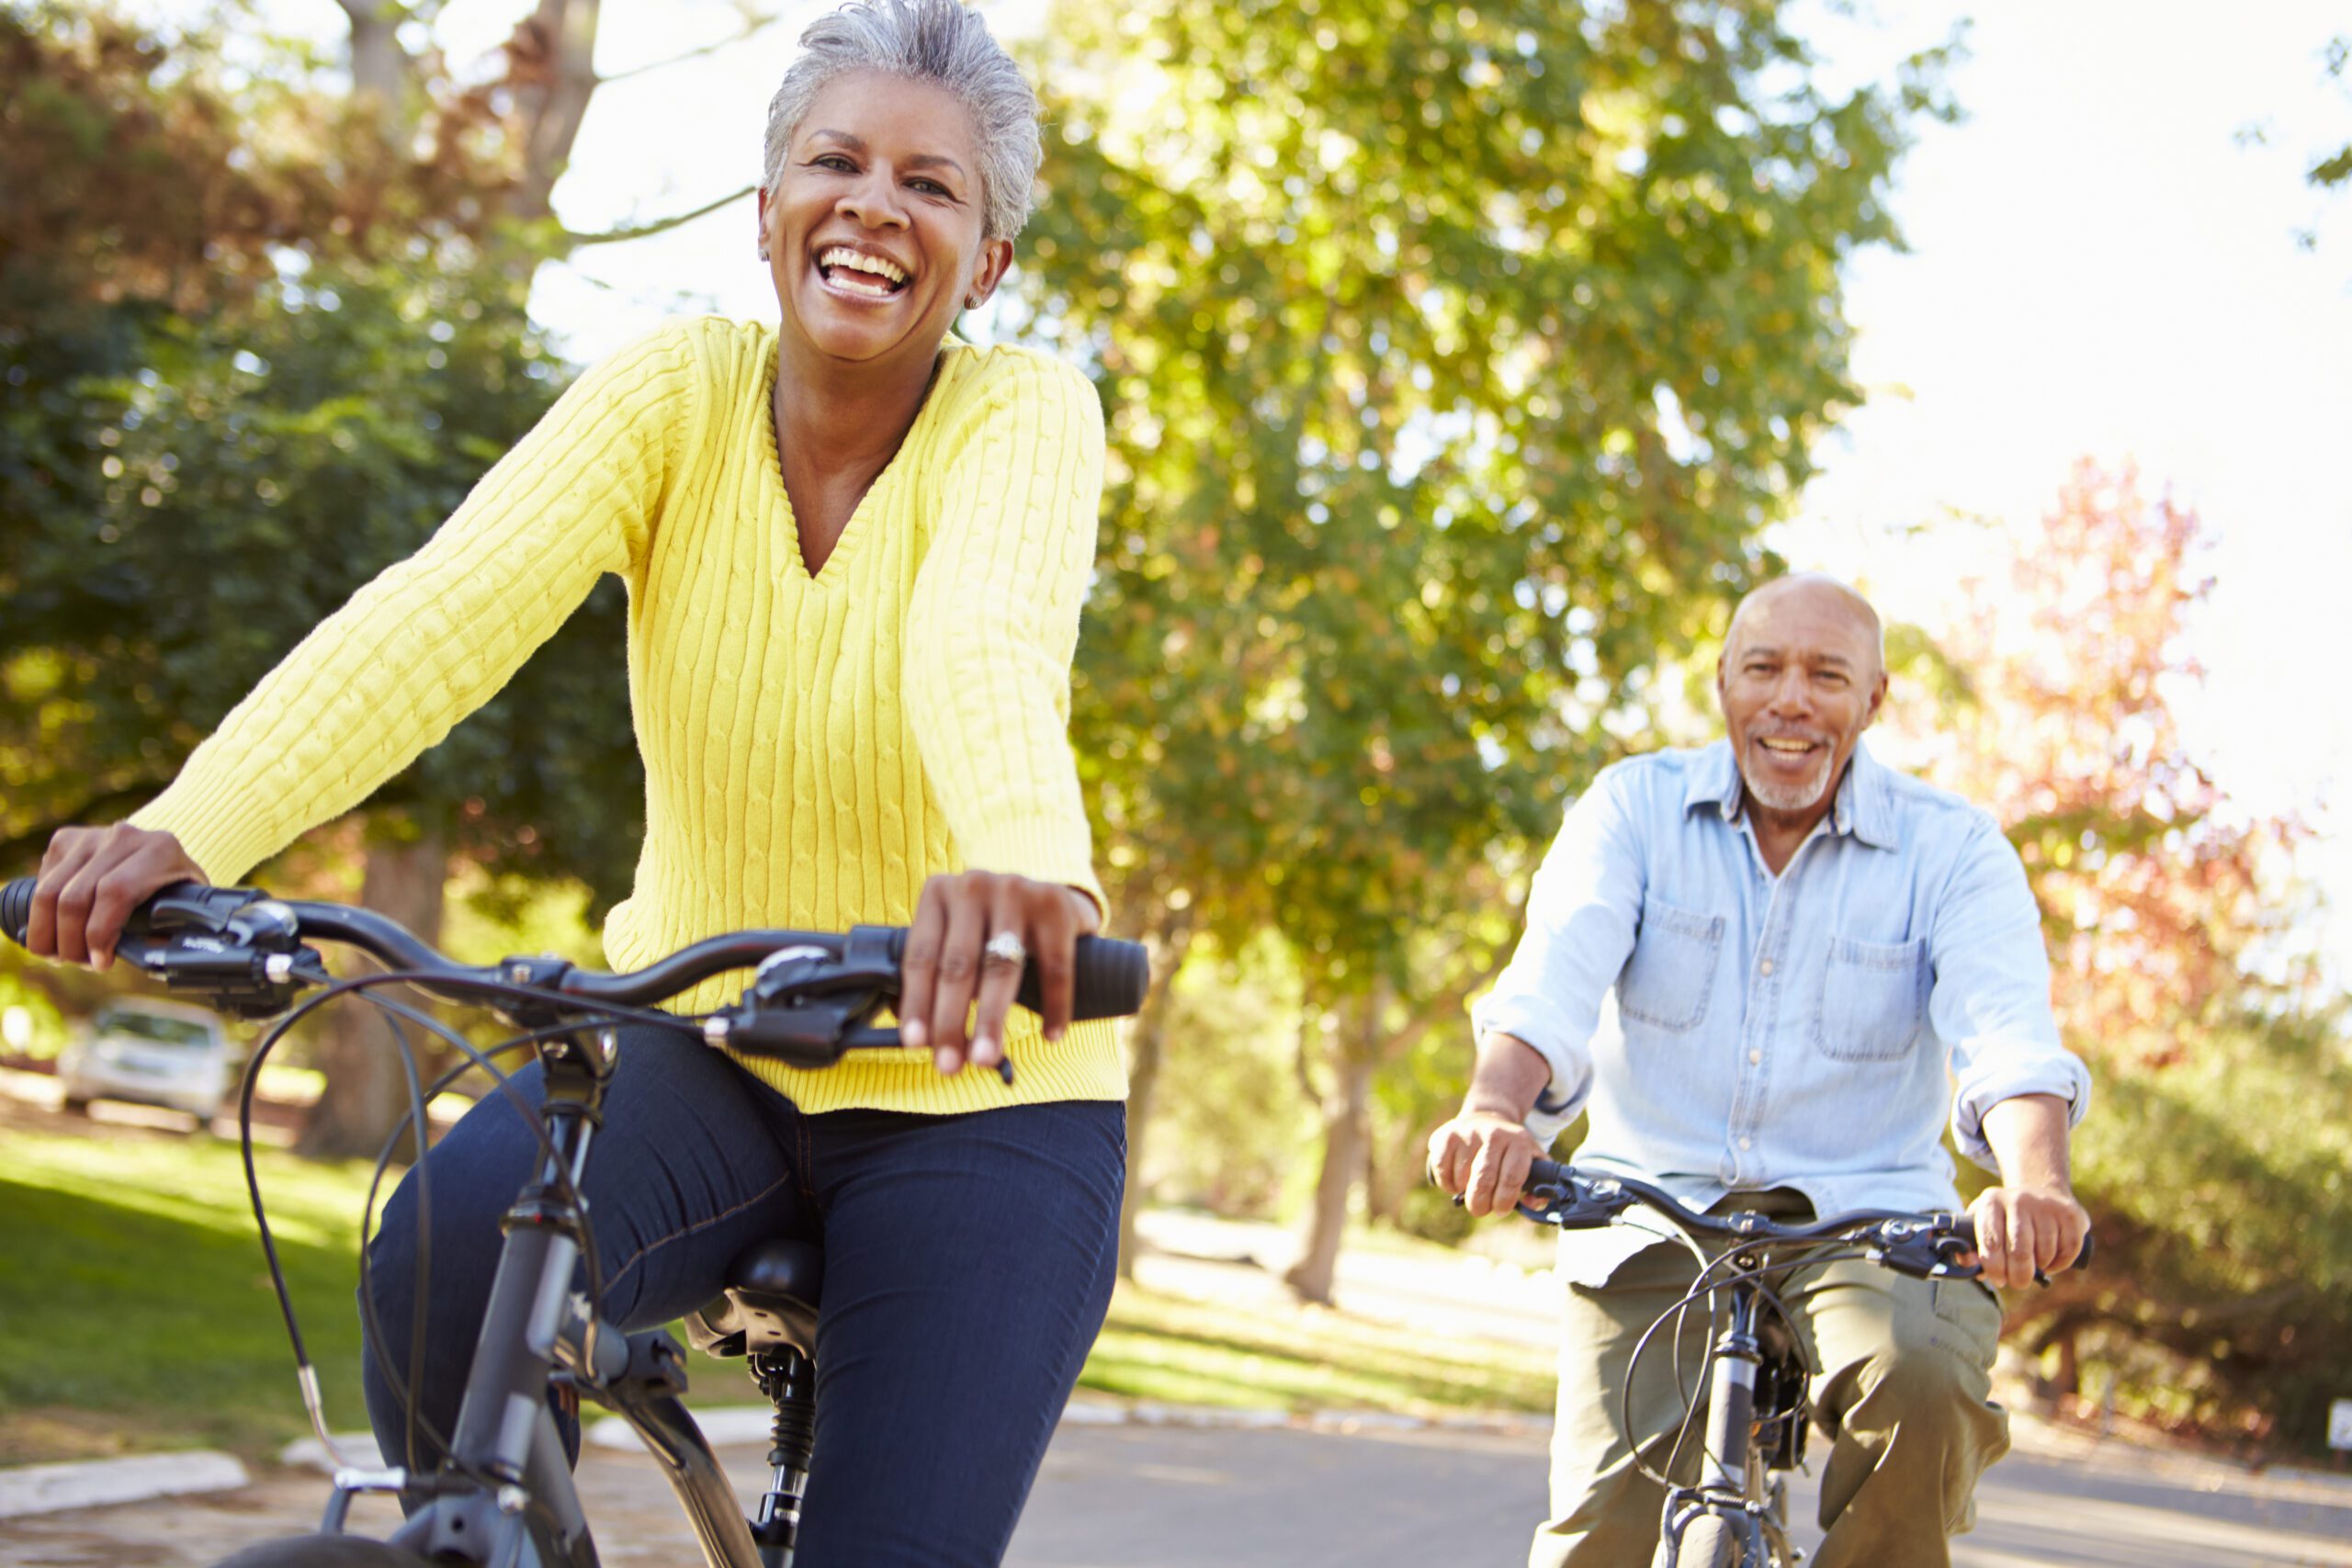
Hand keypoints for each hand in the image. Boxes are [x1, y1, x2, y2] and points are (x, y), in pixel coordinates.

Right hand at [27, 824, 207, 969]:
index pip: (115, 892)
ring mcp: (91, 836)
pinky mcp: (66, 839)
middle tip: (80, 963)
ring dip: (47, 934)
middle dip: (71, 942)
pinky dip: (43, 915)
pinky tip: (57, 930)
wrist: (159, 854)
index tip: (100, 963)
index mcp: (160, 850)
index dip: (99, 933)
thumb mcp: (182, 908)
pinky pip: (42, 883)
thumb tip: (149, 960)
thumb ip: (168, 932)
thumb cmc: (174, 890)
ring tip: (60, 956)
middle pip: (75, 897)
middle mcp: (124, 837)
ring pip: (49, 892)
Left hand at [897, 870, 1099, 1077]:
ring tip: (986, 1059)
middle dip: (951, 1021)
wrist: (1055, 899)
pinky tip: (1051, 1036)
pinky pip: (1055, 966)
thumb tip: (917, 1037)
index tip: (915, 1044)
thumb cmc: (994, 929)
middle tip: (949, 1065)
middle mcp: (973, 886)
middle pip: (958, 965)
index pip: (921, 956)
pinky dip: (1054, 1006)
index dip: (917, 1003)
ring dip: (992, 1020)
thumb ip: (937, 973)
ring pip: (1001, 968)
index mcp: (938, 894)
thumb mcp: (959, 937)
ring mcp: (1016, 890)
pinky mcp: (1055, 903)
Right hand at [1426, 1108, 1545, 1217]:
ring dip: (1464, 1192)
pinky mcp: (1446, 1136)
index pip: (1512, 1177)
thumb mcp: (1532, 1162)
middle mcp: (1495, 1134)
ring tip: (1471, 1189)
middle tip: (1481, 1209)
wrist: (1487, 1119)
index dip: (1505, 1200)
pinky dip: (1447, 1184)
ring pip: (1462, 1178)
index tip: (1501, 1210)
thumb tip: (1532, 1204)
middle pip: (1484, 1180)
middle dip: (1481, 1204)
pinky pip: (1443, 1171)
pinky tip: (1456, 1181)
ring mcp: (1469, 1133)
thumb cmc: (1511, 1152)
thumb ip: (1540, 1188)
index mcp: (1519, 1141)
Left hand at [1964, 1183, 2089, 1289]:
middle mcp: (2018, 1199)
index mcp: (1991, 1202)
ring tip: (2035, 1265)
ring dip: (2041, 1268)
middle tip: (2018, 1283)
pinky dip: (2061, 1264)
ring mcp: (2045, 1205)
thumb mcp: (1983, 1224)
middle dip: (2019, 1275)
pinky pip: (2069, 1250)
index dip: (1994, 1267)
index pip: (1991, 1241)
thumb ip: (1971, 1248)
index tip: (1999, 1280)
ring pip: (2045, 1253)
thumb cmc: (2006, 1218)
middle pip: (2020, 1251)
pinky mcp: (2070, 1213)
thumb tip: (1971, 1267)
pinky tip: (2052, 1261)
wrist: (2041, 1192)